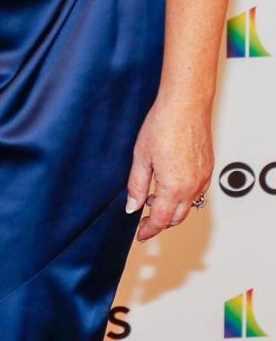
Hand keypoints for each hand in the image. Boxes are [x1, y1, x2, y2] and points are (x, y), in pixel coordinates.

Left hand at [125, 97, 212, 241]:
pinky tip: (169, 183)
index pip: (160, 220)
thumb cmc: (163, 125)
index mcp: (173, 187)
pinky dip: (183, 195)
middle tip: (144, 218)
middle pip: (176, 218)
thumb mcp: (141, 157)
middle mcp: (192, 187)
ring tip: (152, 196)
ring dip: (171, 208)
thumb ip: (136, 185)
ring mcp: (203, 178)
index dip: (148, 230)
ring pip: (188, 206)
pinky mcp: (208, 169)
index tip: (140, 234)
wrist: (186, 106)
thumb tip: (132, 206)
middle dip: (160, 222)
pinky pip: (197, 192)